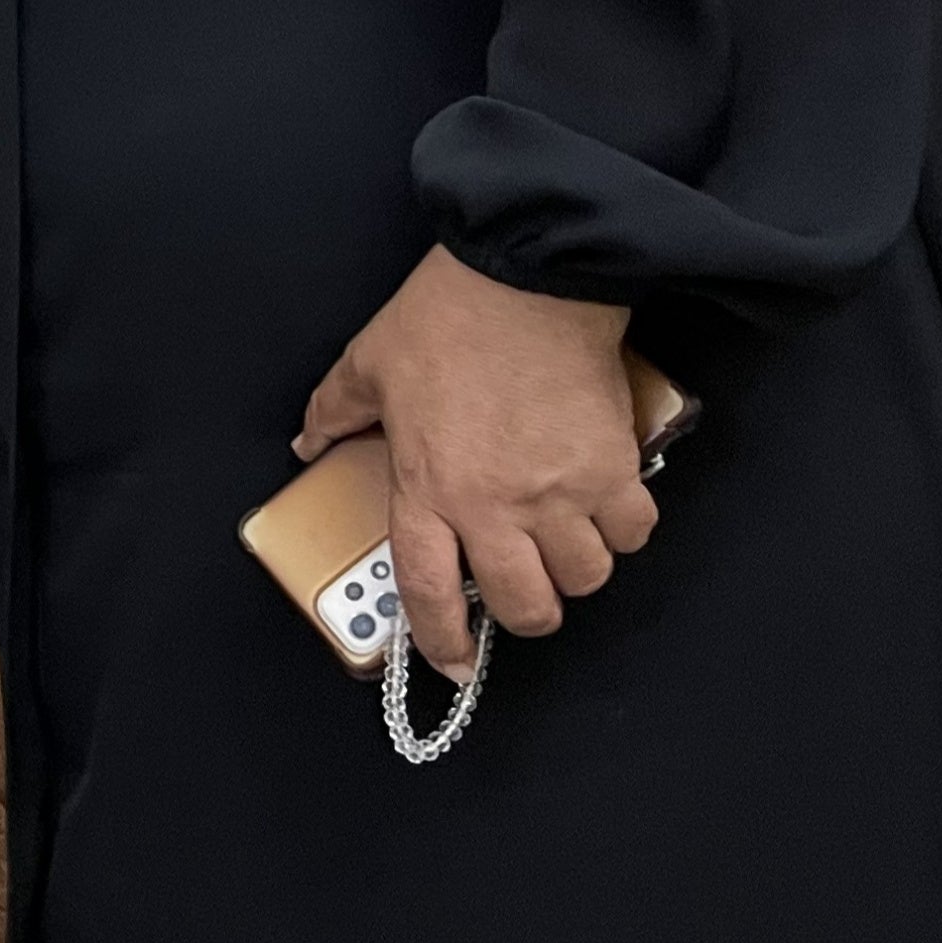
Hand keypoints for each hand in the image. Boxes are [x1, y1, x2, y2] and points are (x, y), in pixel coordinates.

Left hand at [296, 248, 652, 680]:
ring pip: (585, 579)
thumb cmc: (446, 318)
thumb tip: (308, 440)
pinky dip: (624, 531)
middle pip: (524, 606)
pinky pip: (633, 534)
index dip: (441, 642)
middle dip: (525, 614)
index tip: (452, 665)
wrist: (527, 277)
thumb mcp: (369, 362)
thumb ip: (335, 411)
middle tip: (522, 591)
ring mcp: (559, 493)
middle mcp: (494, 506)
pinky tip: (607, 507)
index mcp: (428, 488)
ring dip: (576, 571)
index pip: (429, 592)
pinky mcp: (613, 470)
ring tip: (564, 543)